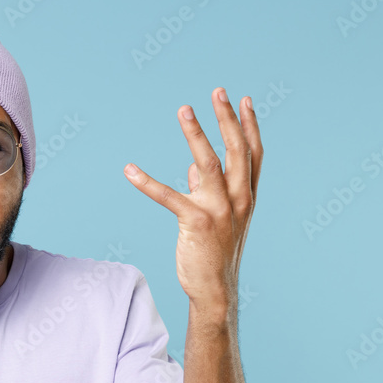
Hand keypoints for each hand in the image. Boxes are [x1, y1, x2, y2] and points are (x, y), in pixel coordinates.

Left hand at [123, 87, 261, 318]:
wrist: (216, 290)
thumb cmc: (214, 253)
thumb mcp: (217, 218)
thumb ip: (208, 189)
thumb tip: (193, 167)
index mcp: (246, 197)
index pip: (253, 154)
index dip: (249, 126)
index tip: (242, 100)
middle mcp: (239, 200)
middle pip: (237, 150)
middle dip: (227, 119)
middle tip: (217, 91)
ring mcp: (220, 210)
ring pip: (209, 163)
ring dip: (195, 133)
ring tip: (184, 109)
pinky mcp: (196, 223)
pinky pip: (169, 197)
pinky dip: (147, 182)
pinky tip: (130, 170)